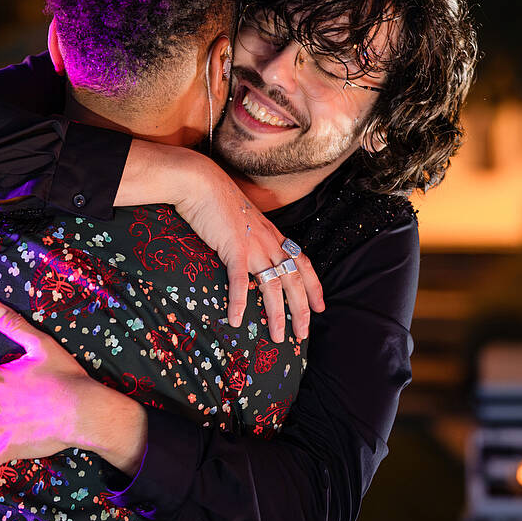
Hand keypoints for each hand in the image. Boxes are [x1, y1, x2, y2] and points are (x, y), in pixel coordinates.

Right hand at [172, 157, 323, 340]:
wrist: (202, 183)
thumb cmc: (218, 202)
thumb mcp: (244, 221)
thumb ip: (252, 240)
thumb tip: (251, 260)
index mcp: (273, 235)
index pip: (303, 263)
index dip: (314, 286)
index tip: (320, 307)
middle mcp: (269, 242)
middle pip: (294, 280)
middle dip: (301, 310)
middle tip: (303, 334)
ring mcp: (254, 245)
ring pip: (274, 285)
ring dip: (277, 314)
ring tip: (279, 337)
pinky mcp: (234, 248)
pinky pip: (240, 281)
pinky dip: (239, 302)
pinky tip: (236, 320)